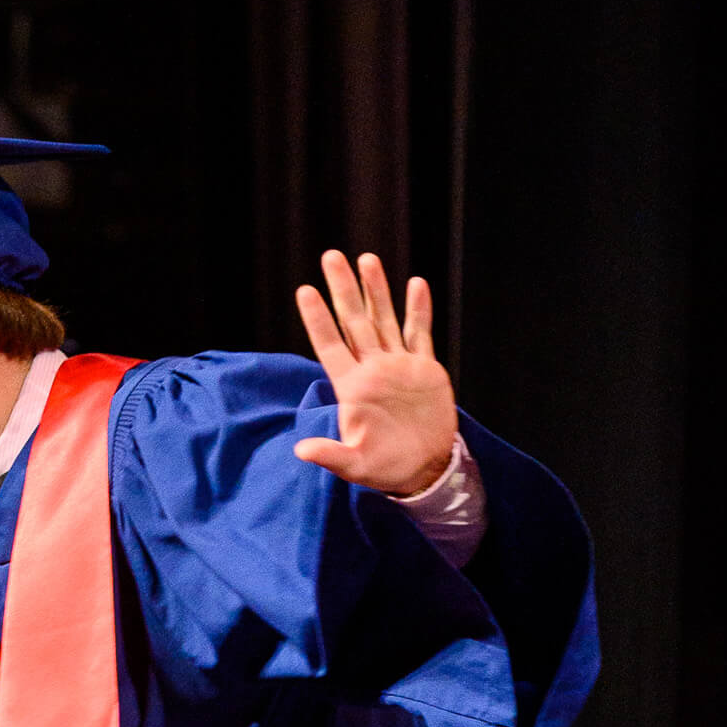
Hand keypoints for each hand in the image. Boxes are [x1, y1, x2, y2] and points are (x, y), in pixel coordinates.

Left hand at [291, 251, 457, 498]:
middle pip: (355, 322)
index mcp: (353, 387)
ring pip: (385, 319)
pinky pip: (420, 334)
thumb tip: (301, 451)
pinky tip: (415, 284)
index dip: (318, 319)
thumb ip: (331, 455)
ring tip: (367, 259)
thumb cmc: (385, 469)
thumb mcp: (355, 466)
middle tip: (331, 256)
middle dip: (344, 289)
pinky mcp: (425, 369)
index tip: (305, 290)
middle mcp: (373, 369)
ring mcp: (398, 366)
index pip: (330, 345)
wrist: (424, 469)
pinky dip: (418, 310)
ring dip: (377, 290)